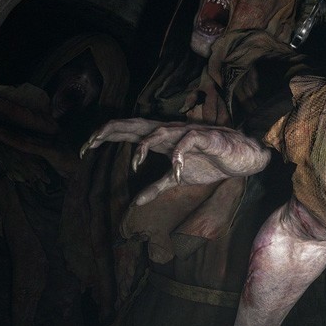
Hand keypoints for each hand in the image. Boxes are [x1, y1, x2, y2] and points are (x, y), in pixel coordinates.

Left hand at [80, 119, 271, 205]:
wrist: (242, 157)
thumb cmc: (210, 162)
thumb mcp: (178, 179)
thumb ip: (156, 187)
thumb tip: (135, 202)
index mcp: (160, 140)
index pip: (126, 132)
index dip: (103, 137)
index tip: (83, 151)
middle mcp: (169, 132)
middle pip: (134, 124)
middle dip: (110, 131)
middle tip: (88, 145)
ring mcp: (186, 132)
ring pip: (159, 130)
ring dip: (145, 146)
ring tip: (135, 164)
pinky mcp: (206, 136)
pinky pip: (188, 141)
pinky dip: (180, 155)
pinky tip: (177, 170)